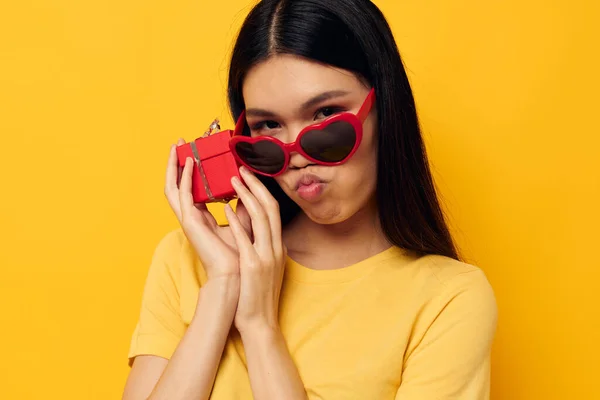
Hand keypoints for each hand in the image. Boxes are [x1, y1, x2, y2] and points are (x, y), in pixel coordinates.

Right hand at [164, 139, 251, 280]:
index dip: (190, 170)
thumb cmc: (239, 253)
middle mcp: (192, 217)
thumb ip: (241, 203)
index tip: (194, 152)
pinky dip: (185, 176)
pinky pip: (183, 194)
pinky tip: (190, 162)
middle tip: (179, 142)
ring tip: (178, 146)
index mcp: (201, 218)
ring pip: (174, 187)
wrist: (236, 275)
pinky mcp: (190, 222)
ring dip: (174, 166)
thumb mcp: (242, 221)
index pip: (190, 189)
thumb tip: (245, 182)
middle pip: (177, 185)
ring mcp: (188, 220)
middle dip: (176, 163)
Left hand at [224, 166, 286, 333]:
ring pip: (261, 217)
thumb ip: (262, 246)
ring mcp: (266, 256)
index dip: (262, 191)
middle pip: (270, 208)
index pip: (274, 211)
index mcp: (278, 247)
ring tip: (233, 180)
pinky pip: (245, 237)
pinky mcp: (253, 265)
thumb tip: (253, 227)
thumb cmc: (257, 295)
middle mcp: (275, 248)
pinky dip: (237, 219)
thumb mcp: (265, 266)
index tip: (249, 176)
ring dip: (247, 195)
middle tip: (241, 169)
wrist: (260, 322)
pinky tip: (227, 206)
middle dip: (256, 186)